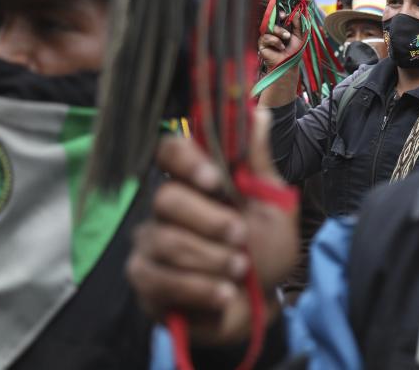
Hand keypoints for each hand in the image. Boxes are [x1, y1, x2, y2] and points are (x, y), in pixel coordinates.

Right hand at [127, 110, 298, 345]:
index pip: (168, 152)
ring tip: (240, 270)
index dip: (186, 160)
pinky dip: (199, 287)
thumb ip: (258, 162)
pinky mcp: (145, 281)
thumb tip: (258, 112)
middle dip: (211, 221)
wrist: (260, 305)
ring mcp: (150, 243)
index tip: (214, 180)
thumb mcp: (273, 205)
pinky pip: (160, 279)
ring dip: (212, 258)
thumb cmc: (265, 250)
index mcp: (194, 182)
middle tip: (241, 236)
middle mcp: (165, 208)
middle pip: (166, 198)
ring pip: (166, 240)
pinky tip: (224, 293)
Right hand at [257, 14, 302, 69]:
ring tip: (286, 38)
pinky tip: (280, 47)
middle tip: (284, 20)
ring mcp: (267, 37)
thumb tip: (297, 12)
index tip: (284, 15)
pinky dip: (275, 41)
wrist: (290, 63)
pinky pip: (266, 37)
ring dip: (279, 31)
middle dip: (278, 20)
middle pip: (272, 20)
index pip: (278, 17)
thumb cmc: (294, 51)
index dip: (280, 14)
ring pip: (269, 28)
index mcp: (282, 27)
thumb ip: (298, 24)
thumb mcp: (299, 36)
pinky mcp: (262, 44)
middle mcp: (273, 31)